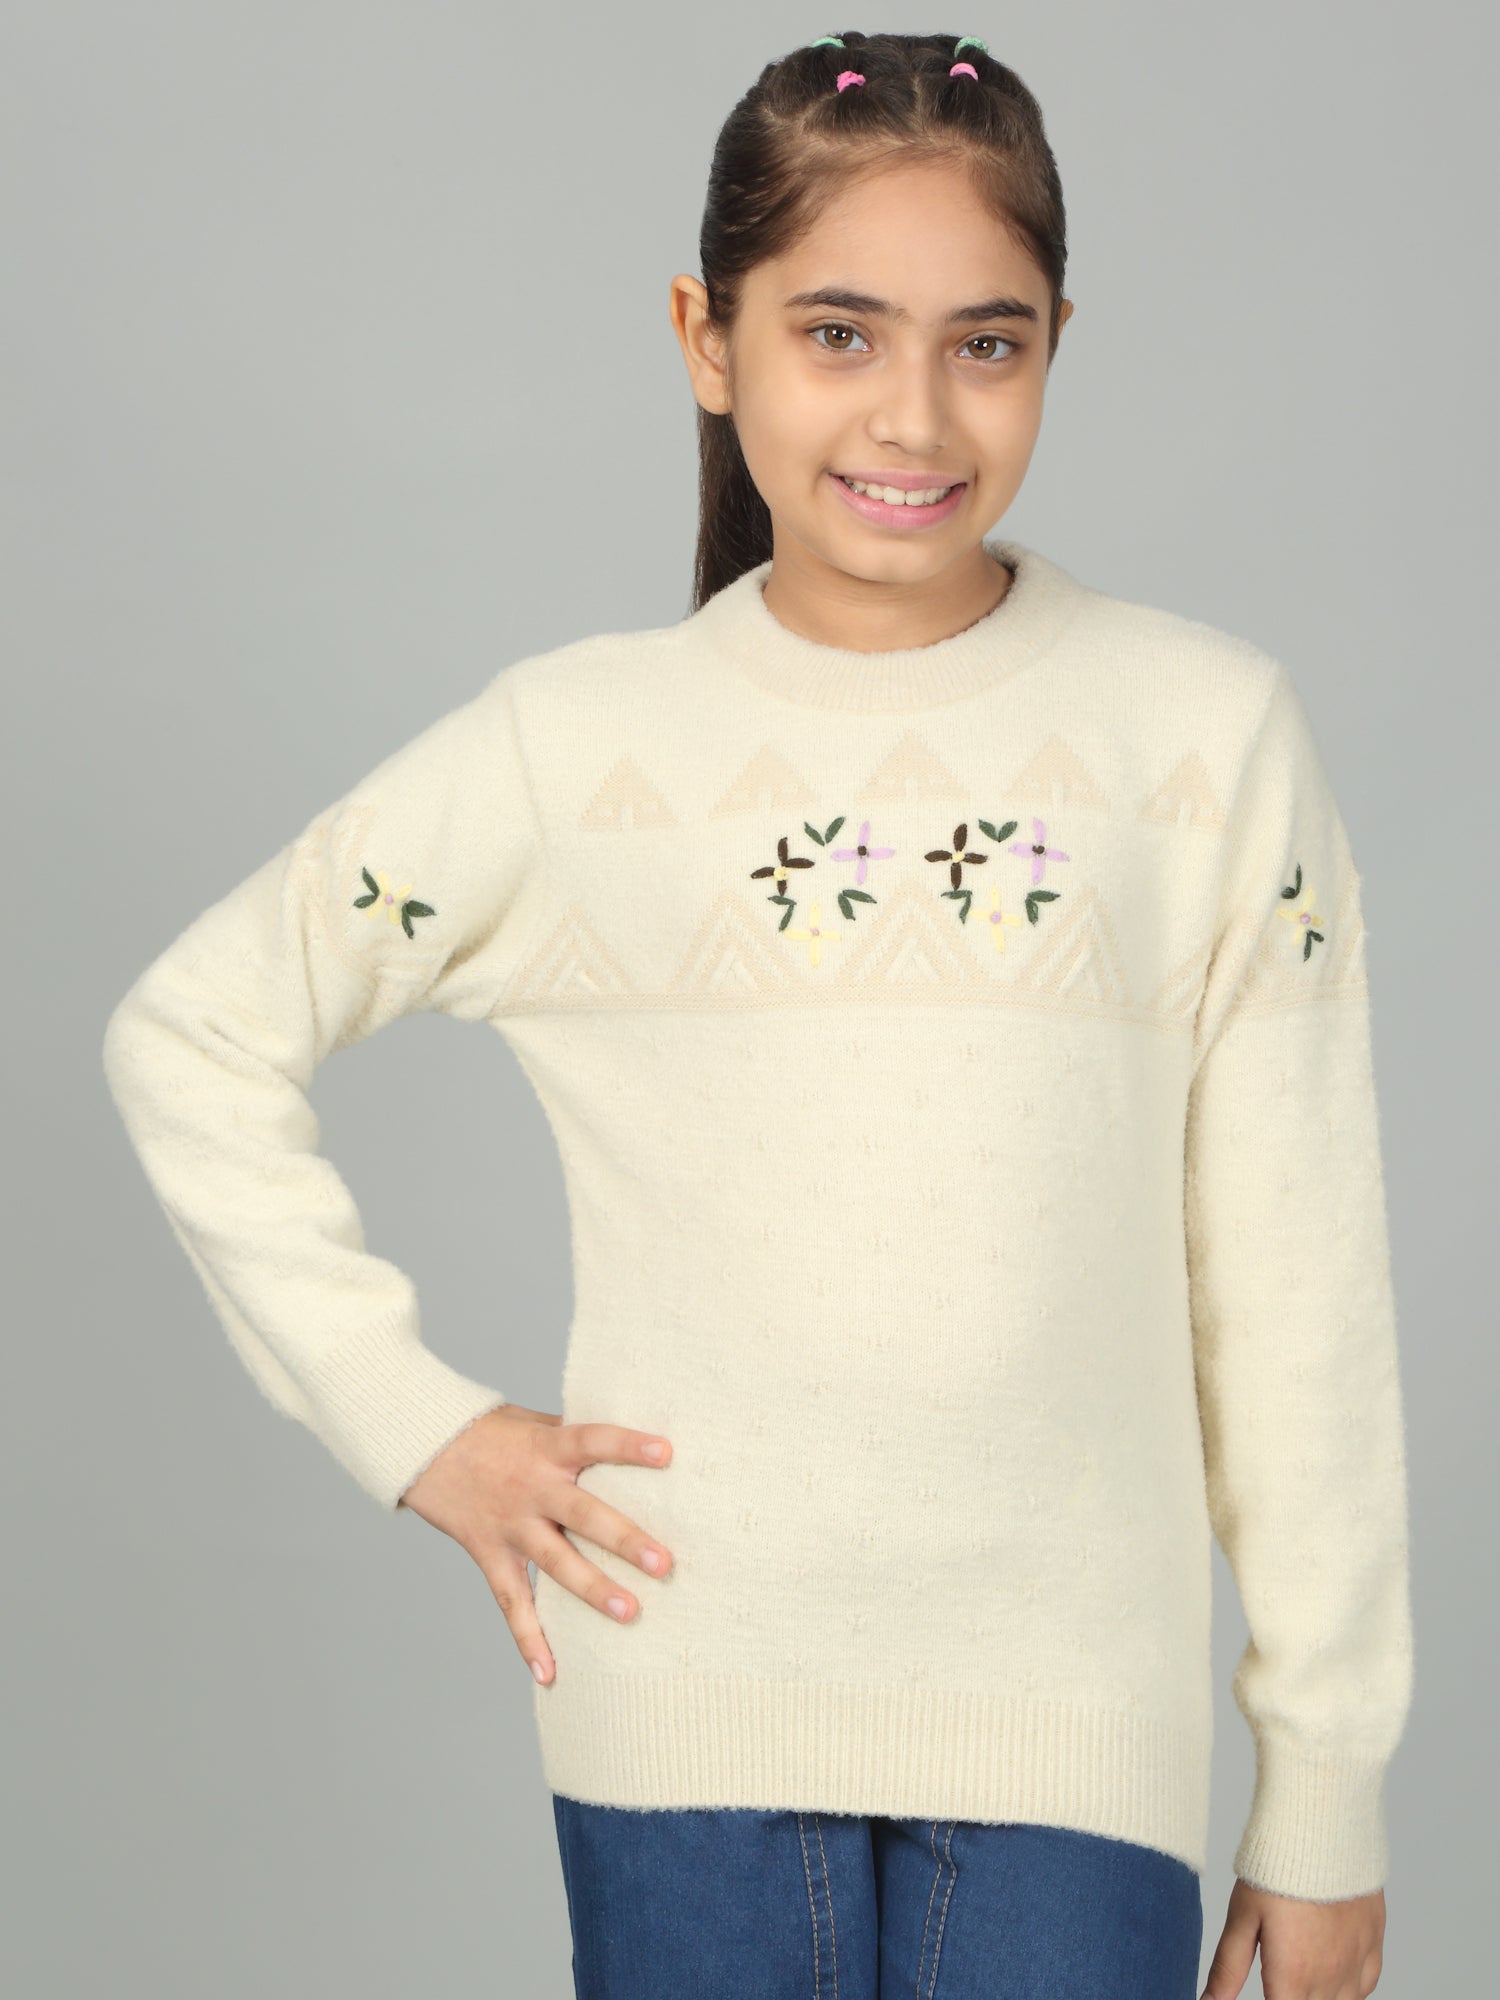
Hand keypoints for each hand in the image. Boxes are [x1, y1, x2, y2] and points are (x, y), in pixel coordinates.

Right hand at [396, 1403, 673, 1684]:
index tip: (666, 1451)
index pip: (591, 1440)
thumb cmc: (487, 1430)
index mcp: (547, 1448)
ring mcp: (511, 1526)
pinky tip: (548, 1673)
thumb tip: (625, 1447)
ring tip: (630, 1613)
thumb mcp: (532, 1423)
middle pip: (583, 1514)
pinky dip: (528, 1639)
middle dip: (624, 1539)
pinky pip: (511, 1602)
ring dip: (593, 1589)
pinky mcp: (489, 1553)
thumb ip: (572, 1438)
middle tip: (663, 1563)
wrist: (422, 1446)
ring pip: (556, 1562)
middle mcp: (532, 1489)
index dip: (627, 1445)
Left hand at [1200, 1876, 1385, 1999]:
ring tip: (1298, 1976)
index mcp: (1293, 1979)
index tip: (1267, 1988)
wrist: (1322, 1832)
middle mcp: (1329, 1980)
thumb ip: (1227, 1968)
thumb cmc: (1275, 1871)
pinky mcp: (1373, 1944)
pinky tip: (1330, 1973)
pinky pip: (1364, 1986)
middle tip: (1277, 1975)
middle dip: (1291, 1997)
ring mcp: (1355, 1964)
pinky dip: (1347, 1989)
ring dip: (1318, 1997)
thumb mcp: (1242, 1918)